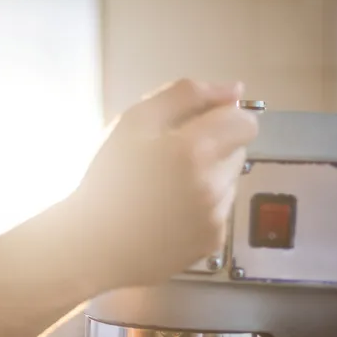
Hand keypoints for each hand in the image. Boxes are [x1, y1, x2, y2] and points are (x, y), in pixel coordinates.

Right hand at [69, 79, 258, 288]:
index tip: (196, 126)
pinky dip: (203, 206)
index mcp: (193, 150)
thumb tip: (233, 89)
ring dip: (209, 176)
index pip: (245, 122)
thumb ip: (185, 95)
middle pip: (238, 150)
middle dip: (214, 147)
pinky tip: (171, 211)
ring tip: (168, 188)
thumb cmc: (105, 181)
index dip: (222, 118)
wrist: (92, 246)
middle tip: (172, 158)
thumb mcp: (132, 122)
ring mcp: (215, 216)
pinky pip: (221, 210)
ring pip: (230, 180)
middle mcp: (212, 185)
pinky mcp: (212, 240)